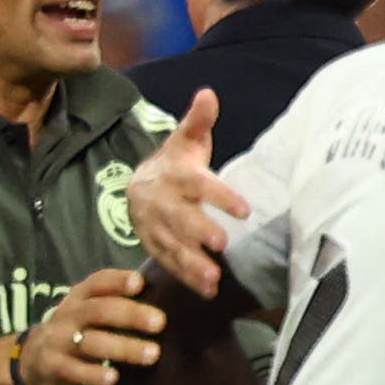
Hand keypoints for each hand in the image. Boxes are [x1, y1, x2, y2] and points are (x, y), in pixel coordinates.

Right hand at [6, 268, 166, 384]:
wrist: (31, 359)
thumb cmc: (74, 332)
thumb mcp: (88, 312)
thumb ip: (115, 304)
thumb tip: (165, 299)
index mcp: (79, 297)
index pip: (97, 282)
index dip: (117, 280)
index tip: (140, 282)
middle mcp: (68, 314)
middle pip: (98, 310)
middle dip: (130, 314)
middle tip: (160, 322)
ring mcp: (58, 340)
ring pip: (91, 341)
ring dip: (123, 347)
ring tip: (152, 354)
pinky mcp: (51, 365)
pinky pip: (73, 369)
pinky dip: (93, 374)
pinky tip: (113, 378)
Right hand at [128, 89, 241, 295]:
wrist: (138, 185)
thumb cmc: (175, 163)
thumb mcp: (186, 140)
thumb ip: (199, 121)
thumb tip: (209, 94)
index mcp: (174, 175)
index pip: (197, 184)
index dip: (220, 196)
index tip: (245, 210)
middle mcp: (161, 202)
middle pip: (179, 218)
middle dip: (198, 231)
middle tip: (222, 244)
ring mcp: (154, 226)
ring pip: (172, 246)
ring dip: (192, 263)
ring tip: (214, 278)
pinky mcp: (153, 245)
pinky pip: (169, 263)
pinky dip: (186, 278)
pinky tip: (208, 291)